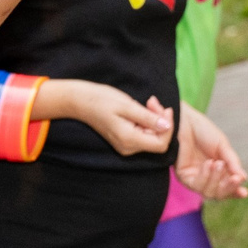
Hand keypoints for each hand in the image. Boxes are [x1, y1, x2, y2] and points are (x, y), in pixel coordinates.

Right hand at [37, 79, 174, 154]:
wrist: (80, 101)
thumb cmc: (102, 100)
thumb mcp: (127, 106)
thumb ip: (148, 118)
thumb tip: (167, 126)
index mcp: (129, 140)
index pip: (161, 144)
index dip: (168, 127)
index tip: (165, 108)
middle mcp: (128, 148)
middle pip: (157, 140)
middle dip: (161, 120)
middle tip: (153, 101)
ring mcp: (125, 145)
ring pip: (151, 136)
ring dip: (154, 119)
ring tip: (149, 101)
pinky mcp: (124, 140)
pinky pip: (143, 134)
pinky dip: (146, 121)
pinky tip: (142, 108)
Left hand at [176, 106, 247, 198]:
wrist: (186, 122)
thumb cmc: (204, 131)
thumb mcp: (222, 146)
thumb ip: (232, 162)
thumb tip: (243, 178)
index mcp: (219, 171)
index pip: (228, 187)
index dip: (236, 191)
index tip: (245, 193)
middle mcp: (207, 178)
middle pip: (219, 194)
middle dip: (228, 188)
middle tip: (235, 179)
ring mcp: (195, 178)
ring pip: (208, 192)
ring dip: (216, 179)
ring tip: (218, 163)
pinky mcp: (184, 177)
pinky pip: (196, 185)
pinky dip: (204, 176)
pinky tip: (208, 164)